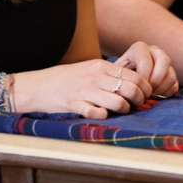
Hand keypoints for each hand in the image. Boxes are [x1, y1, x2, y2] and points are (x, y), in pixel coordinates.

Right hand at [14, 59, 150, 119]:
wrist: (38, 85)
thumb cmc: (67, 79)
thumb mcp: (90, 69)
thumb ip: (109, 74)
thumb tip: (134, 82)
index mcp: (101, 66)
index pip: (134, 76)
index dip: (144, 88)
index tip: (144, 95)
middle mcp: (95, 77)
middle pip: (131, 89)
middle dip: (139, 100)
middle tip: (136, 105)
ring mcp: (85, 91)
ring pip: (118, 102)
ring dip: (124, 110)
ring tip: (120, 111)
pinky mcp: (75, 105)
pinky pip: (96, 113)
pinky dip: (102, 116)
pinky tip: (101, 115)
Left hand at [117, 40, 178, 97]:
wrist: (121, 83)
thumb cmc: (116, 79)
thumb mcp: (115, 75)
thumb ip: (121, 78)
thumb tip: (131, 89)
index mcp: (139, 48)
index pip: (146, 61)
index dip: (143, 77)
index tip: (136, 88)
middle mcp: (154, 51)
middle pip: (165, 60)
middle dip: (156, 80)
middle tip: (147, 92)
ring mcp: (164, 63)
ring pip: (171, 74)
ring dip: (161, 89)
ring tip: (149, 95)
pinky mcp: (170, 75)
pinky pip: (174, 84)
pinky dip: (166, 93)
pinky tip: (155, 96)